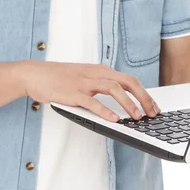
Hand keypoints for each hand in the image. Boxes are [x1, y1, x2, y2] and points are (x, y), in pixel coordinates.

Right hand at [18, 60, 159, 122]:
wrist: (35, 74)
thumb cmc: (60, 78)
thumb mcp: (85, 78)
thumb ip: (100, 86)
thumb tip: (119, 100)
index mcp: (100, 70)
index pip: (129, 80)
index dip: (144, 93)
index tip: (154, 106)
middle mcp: (96, 74)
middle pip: (127, 81)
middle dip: (143, 97)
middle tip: (153, 112)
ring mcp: (84, 82)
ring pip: (113, 89)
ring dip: (128, 103)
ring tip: (137, 117)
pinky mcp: (73, 93)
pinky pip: (92, 102)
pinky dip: (105, 110)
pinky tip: (114, 119)